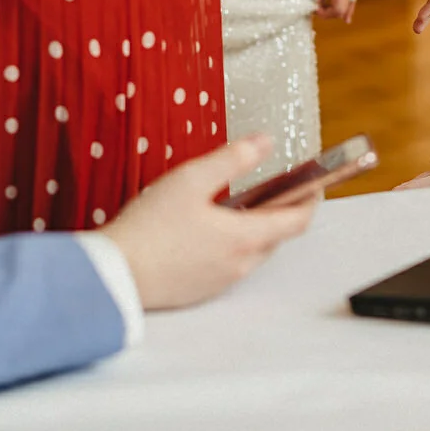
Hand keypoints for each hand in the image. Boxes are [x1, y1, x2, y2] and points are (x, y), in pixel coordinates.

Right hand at [102, 136, 316, 310]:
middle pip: (276, 235)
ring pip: (252, 250)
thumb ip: (232, 159)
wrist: (115, 275)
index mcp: (245, 237)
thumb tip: (265, 141)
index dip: (311, 199)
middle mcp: (240, 263)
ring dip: (253, 228)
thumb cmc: (150, 227)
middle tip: (273, 187)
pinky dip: (230, 244)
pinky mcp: (202, 289)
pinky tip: (206, 229)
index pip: (298, 221)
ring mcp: (222, 280)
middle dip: (280, 211)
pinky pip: (228, 264)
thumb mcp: (191, 180)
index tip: (315, 183)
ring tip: (236, 204)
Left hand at [313, 0, 364, 22]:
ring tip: (323, 10)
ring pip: (349, 3)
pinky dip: (344, 3)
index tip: (313, 8)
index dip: (325, 14)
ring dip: (336, 8)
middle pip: (343, 9)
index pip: (338, 8)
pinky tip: (339, 9)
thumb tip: (317, 0)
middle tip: (315, 9)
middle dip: (329, 13)